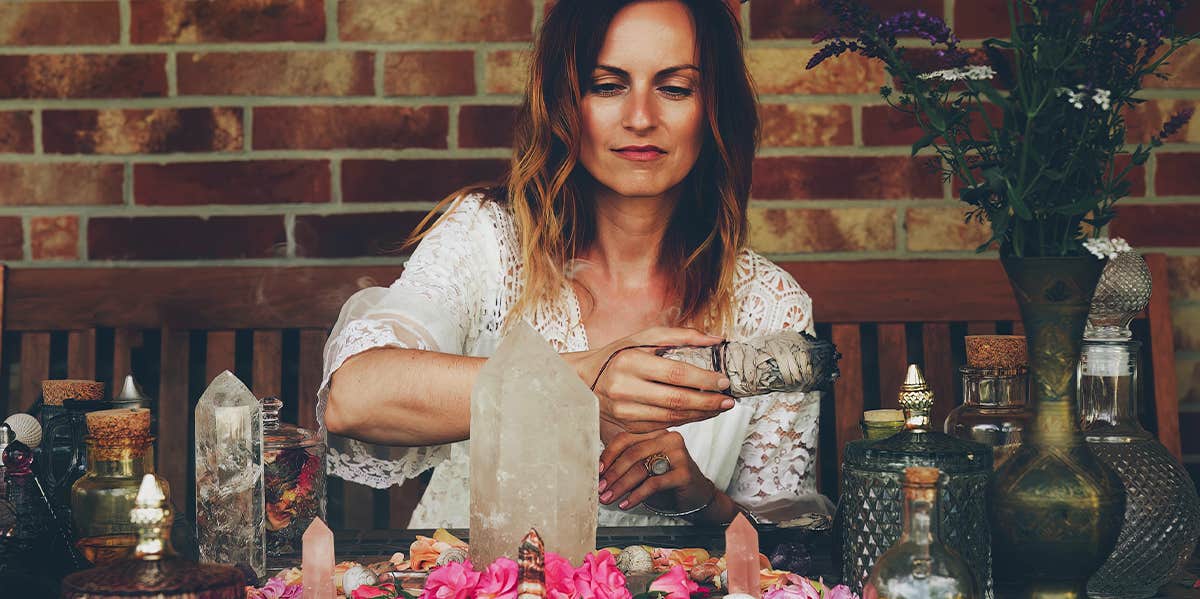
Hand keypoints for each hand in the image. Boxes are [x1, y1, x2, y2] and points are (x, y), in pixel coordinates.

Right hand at [564, 327, 732, 433]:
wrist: (585, 380)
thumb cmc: (619, 354)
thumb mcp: (645, 338)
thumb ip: (681, 336)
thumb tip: (717, 340)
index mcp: (630, 361)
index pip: (676, 373)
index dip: (704, 379)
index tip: (724, 381)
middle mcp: (625, 388)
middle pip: (676, 400)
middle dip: (708, 402)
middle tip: (729, 400)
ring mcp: (625, 412)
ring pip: (672, 418)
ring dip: (701, 414)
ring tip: (719, 407)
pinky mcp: (628, 427)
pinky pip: (663, 426)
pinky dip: (685, 421)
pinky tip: (699, 414)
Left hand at [598, 430, 715, 512]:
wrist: (697, 495)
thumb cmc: (667, 480)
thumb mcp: (646, 467)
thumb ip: (627, 462)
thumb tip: (599, 471)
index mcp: (656, 432)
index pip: (626, 438)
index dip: (608, 455)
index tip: (597, 471)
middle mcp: (668, 438)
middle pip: (631, 454)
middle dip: (612, 474)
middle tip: (600, 489)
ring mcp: (678, 454)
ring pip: (641, 469)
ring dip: (620, 486)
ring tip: (608, 498)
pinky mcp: (684, 472)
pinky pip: (653, 484)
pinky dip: (636, 495)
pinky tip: (626, 504)